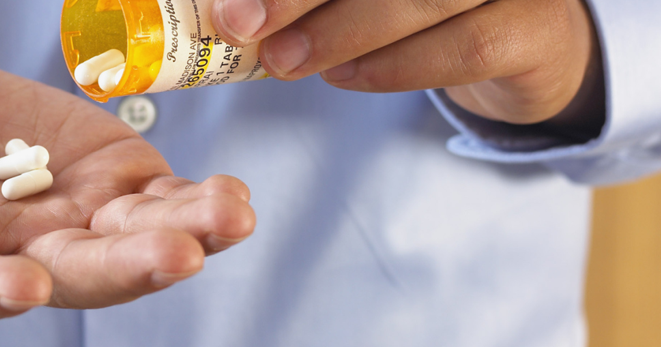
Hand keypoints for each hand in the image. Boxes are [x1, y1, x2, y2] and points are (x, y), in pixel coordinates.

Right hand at [0, 43, 255, 319]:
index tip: (16, 288)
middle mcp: (5, 249)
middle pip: (66, 273)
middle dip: (116, 268)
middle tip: (171, 253)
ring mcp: (60, 217)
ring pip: (123, 244)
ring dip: (176, 236)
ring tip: (226, 219)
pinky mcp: (99, 178)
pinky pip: (152, 202)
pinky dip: (191, 203)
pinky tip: (231, 200)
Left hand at [212, 0, 600, 123]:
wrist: (526, 38)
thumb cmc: (418, 3)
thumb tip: (226, 7)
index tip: (229, 4)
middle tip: (239, 24)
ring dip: (340, 32)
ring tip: (283, 61)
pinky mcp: (538, 25)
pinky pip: (466, 45)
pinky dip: (396, 65)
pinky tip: (345, 78)